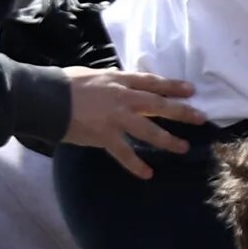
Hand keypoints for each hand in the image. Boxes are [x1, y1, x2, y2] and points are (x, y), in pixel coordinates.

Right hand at [61, 68, 202, 175]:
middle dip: (181, 111)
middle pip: (158, 105)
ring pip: (148, 130)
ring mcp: (115, 118)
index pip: (152, 82)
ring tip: (183, 148)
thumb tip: (120, 79)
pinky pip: (124, 153)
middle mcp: (122, 98)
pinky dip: (136, 164)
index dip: (172, 86)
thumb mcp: (93, 75)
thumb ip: (110, 79)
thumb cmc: (65, 84)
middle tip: (200, 118)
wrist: (46, 98)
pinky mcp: (104, 136)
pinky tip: (148, 174)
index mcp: (119, 81)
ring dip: (167, 140)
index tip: (191, 90)